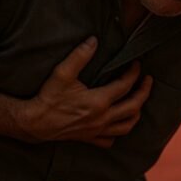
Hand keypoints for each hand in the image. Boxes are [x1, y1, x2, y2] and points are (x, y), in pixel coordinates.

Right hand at [24, 37, 151, 146]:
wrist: (33, 123)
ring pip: (126, 126)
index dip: (134, 73)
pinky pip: (110, 140)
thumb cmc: (48, 98)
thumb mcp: (62, 74)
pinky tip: (117, 124)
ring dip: (136, 113)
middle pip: (134, 106)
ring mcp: (97, 130)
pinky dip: (117, 132)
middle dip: (144, 92)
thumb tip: (93, 40)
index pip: (125, 85)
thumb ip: (79, 56)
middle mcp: (102, 118)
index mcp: (99, 102)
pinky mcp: (88, 138)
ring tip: (138, 102)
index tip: (137, 64)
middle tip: (148, 80)